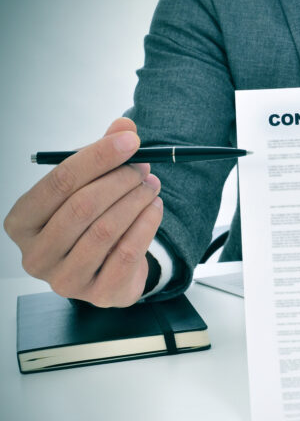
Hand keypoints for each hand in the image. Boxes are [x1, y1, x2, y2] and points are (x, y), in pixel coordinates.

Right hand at [4, 118, 162, 306]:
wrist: (108, 271)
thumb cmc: (89, 223)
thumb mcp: (89, 187)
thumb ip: (102, 156)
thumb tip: (124, 126)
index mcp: (22, 222)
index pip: (59, 183)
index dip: (97, 157)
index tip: (129, 140)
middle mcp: (36, 255)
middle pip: (82, 207)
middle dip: (119, 180)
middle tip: (144, 167)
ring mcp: (65, 280)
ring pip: (106, 230)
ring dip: (135, 201)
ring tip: (151, 185)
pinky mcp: (98, 294)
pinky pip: (127, 254)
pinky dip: (146, 225)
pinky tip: (155, 208)